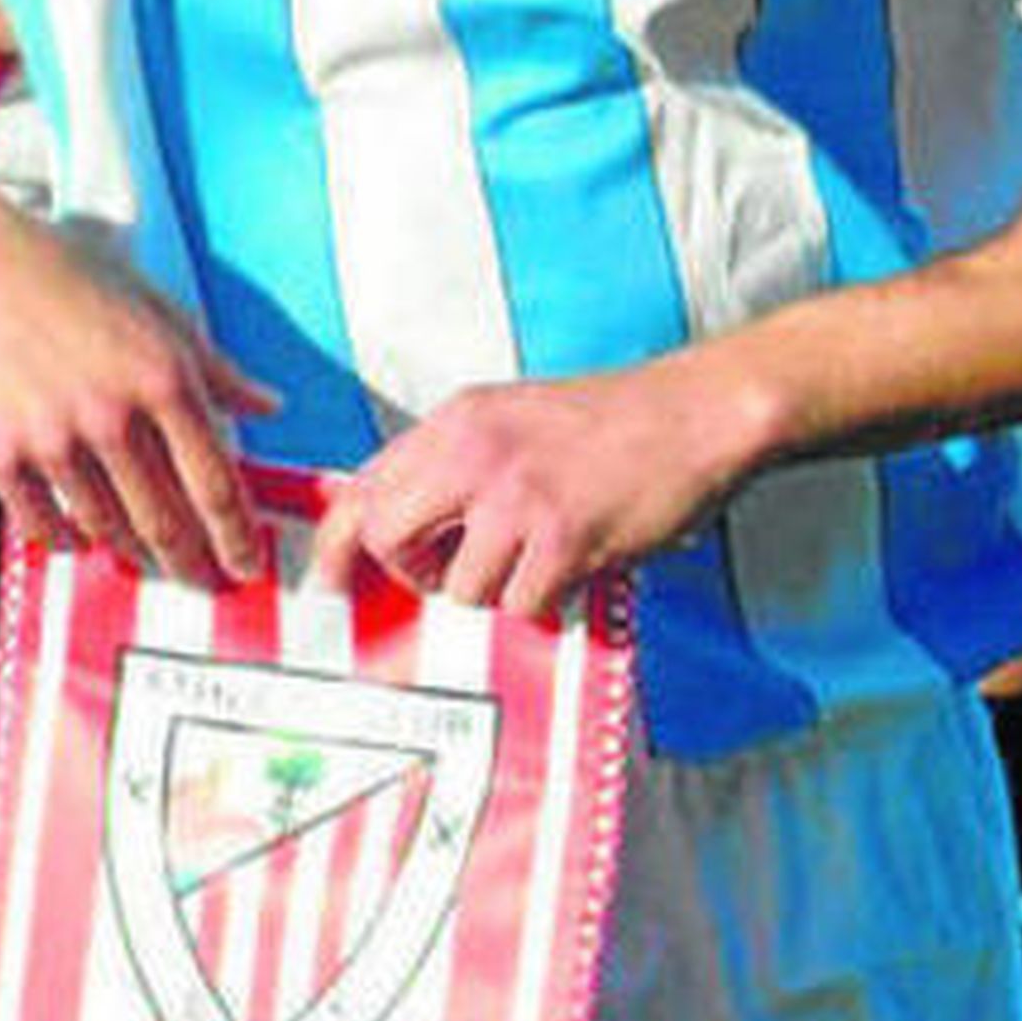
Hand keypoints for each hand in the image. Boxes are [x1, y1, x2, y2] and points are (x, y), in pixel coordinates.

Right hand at [0, 183, 279, 585]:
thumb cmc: (73, 277)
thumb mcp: (157, 308)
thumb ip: (216, 368)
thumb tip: (271, 406)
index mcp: (162, 377)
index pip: (215, 483)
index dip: (236, 536)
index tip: (247, 566)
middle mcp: (112, 417)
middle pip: (166, 522)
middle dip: (193, 564)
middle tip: (205, 584)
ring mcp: (52, 441)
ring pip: (107, 528)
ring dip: (133, 553)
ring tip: (147, 559)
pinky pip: (44, 524)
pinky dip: (68, 540)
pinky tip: (80, 538)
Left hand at [312, 354, 763, 617]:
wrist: (692, 414)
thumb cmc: (609, 423)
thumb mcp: (509, 417)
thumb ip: (453, 460)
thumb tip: (396, 517)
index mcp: (458, 420)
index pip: (366, 484)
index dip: (337, 542)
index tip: (329, 581)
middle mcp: (475, 452)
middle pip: (388, 536)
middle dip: (413, 573)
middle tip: (451, 574)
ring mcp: (517, 495)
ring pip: (458, 587)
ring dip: (495, 591)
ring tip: (538, 560)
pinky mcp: (563, 537)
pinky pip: (520, 606)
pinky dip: (544, 604)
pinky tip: (572, 568)